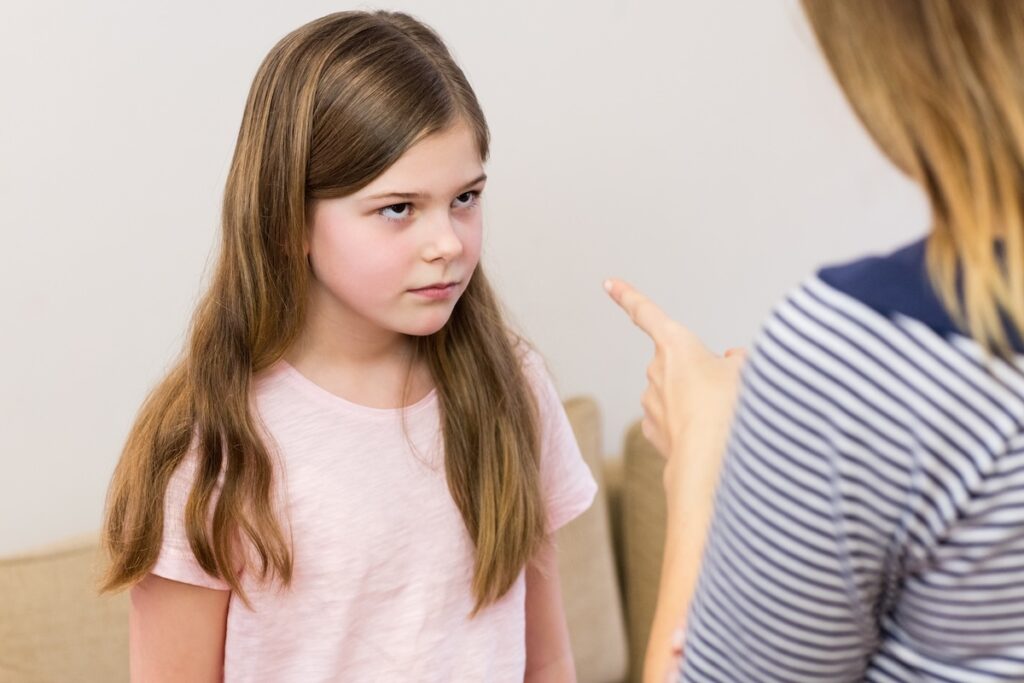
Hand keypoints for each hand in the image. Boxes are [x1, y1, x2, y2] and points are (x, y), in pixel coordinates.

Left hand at [604, 278, 744, 478]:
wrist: (712, 461)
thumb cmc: (730, 408)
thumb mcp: (747, 371)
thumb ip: (738, 358)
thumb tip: (731, 358)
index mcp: (675, 343)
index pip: (646, 313)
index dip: (627, 295)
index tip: (607, 283)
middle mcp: (656, 369)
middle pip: (680, 363)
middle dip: (701, 373)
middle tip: (728, 392)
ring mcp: (650, 401)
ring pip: (679, 394)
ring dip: (697, 401)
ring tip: (721, 418)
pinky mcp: (652, 430)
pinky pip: (673, 420)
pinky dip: (688, 426)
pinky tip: (705, 436)